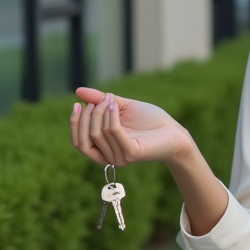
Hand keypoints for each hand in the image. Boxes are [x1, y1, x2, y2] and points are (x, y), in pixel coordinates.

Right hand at [70, 87, 194, 167]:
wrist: (174, 131)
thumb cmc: (148, 120)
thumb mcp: (120, 107)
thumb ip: (99, 101)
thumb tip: (78, 91)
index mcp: (103, 150)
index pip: (78, 143)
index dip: (74, 124)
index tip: (78, 104)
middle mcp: (109, 157)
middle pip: (85, 139)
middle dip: (87, 116)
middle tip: (99, 100)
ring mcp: (120, 157)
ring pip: (98, 132)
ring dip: (101, 111)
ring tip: (110, 99)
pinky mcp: (131, 153)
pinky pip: (113, 131)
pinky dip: (111, 115)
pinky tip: (114, 104)